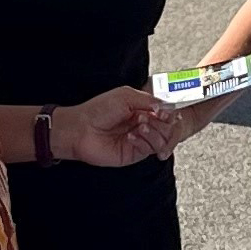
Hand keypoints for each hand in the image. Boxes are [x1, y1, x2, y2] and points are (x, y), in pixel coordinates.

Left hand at [54, 87, 187, 165]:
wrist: (81, 130)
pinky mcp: (136, 153)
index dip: (169, 112)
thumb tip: (167, 107)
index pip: (167, 112)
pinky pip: (151, 148)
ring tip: (139, 126)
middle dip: (163, 122)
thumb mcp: (125, 96)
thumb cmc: (98, 110)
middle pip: (169, 126)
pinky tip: (131, 136)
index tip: (165, 111)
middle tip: (151, 117)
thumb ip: (149, 100)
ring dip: (155, 131)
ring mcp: (141, 139)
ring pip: (164, 138)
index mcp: (142, 109)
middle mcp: (144, 124)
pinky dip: (144, 140)